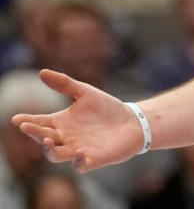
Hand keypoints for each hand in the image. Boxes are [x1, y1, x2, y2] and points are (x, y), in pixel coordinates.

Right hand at [11, 69, 143, 172]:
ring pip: (55, 155)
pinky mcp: (93, 160)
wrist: (132, 122)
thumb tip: (41, 72)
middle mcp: (65, 139)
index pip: (39, 123)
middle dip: (34, 133)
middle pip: (43, 139)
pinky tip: (79, 152)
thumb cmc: (106, 109)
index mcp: (61, 123)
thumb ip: (65, 84)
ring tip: (47, 139)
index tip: (16, 119)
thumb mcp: (86, 93)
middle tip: (26, 126)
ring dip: (49, 149)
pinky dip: (78, 161)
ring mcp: (77, 150)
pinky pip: (80, 166)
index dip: (27, 121)